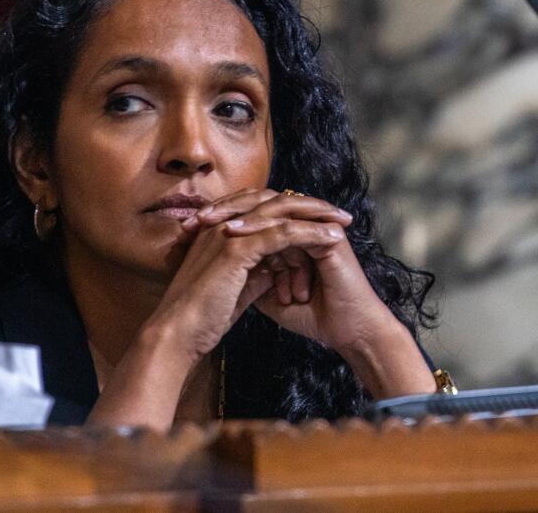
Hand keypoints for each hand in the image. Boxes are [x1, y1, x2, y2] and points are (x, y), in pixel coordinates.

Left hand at [186, 188, 434, 396]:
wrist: (346, 332)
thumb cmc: (312, 317)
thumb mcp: (268, 295)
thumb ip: (250, 276)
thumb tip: (217, 269)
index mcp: (292, 237)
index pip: (255, 216)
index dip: (224, 220)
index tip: (190, 231)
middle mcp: (305, 227)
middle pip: (262, 204)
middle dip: (227, 210)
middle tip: (196, 220)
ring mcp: (319, 227)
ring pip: (274, 209)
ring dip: (240, 215)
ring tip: (211, 224)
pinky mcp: (329, 234)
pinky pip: (290, 223)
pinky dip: (263, 226)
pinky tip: (237, 234)